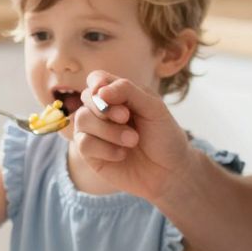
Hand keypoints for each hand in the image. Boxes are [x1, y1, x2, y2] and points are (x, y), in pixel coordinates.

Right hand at [70, 72, 192, 203]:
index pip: (96, 79)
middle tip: (126, 117)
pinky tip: (122, 154)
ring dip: (108, 130)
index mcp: (119, 95)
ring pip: (81, 119)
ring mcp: (94, 132)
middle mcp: (103, 111)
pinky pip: (83, 144)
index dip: (97, 83)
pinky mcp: (90, 154)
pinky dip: (105, 149)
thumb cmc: (164, 136)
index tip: (106, 94)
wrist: (170, 171)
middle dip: (105, 108)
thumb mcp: (154, 108)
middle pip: (86, 97)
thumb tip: (98, 91)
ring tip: (132, 140)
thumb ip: (128, 92)